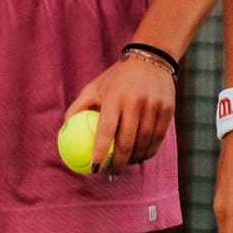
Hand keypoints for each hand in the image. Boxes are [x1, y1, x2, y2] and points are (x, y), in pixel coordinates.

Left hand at [62, 53, 176, 178]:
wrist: (151, 59)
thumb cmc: (115, 78)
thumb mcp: (94, 87)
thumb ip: (78, 108)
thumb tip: (65, 131)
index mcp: (114, 96)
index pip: (106, 130)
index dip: (99, 152)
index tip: (94, 168)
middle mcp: (135, 102)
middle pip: (126, 142)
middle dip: (118, 164)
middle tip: (110, 174)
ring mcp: (154, 106)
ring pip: (144, 144)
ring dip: (133, 160)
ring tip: (124, 166)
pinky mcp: (168, 110)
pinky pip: (157, 139)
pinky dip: (148, 152)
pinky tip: (139, 157)